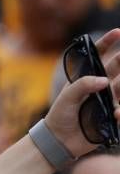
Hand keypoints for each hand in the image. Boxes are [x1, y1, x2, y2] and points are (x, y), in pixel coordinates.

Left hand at [45, 27, 119, 157]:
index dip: (107, 43)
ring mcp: (108, 100)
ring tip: (117, 93)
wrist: (60, 140)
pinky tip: (117, 114)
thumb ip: (82, 86)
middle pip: (116, 68)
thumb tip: (104, 80)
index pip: (99, 57)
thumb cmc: (60, 115)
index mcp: (86, 78)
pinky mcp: (113, 115)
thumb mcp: (66, 98)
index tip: (118, 32)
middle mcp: (100, 86)